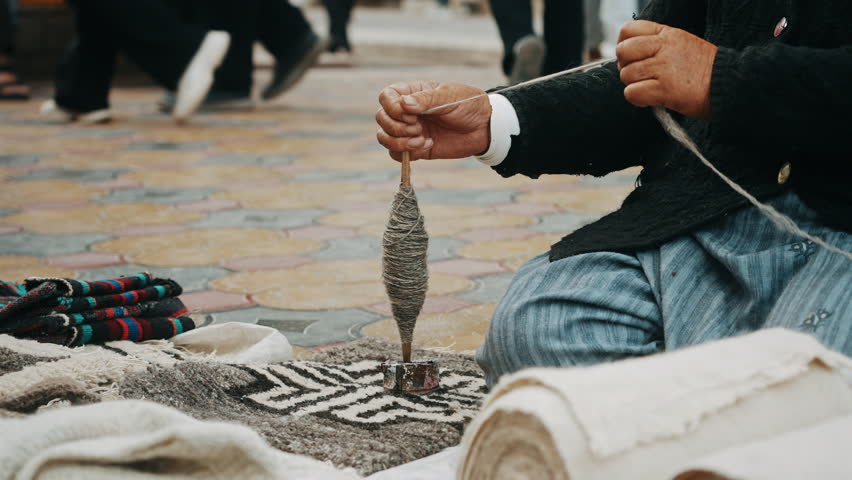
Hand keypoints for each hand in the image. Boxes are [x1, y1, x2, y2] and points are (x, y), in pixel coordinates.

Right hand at [376, 81, 490, 160]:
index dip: (392, 108)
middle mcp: (406, 112)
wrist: (484, 128)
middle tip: (419, 127)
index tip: (412, 114)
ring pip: (384, 138)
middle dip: (397, 127)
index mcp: (412, 93)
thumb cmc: (468, 105)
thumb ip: (426, 100)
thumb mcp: (449, 96)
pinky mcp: (416, 148)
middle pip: (382, 118)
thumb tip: (404, 104)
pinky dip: (408, 153)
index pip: (386, 97)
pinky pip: (397, 155)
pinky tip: (428, 145)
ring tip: (422, 140)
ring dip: (399, 142)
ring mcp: (410, 130)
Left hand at [616, 20, 717, 118]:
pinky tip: (650, 99)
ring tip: (650, 88)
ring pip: (626, 74)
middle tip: (639, 76)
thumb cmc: (705, 70)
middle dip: (625, 66)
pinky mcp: (665, 89)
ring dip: (633, 85)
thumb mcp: (683, 45)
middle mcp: (664, 47)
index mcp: (667, 34)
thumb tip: (631, 58)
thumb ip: (658, 45)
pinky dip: (636, 98)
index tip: (633, 57)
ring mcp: (664, 67)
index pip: (628, 29)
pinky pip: (632, 92)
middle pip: (623, 51)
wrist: (731, 85)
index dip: (624, 45)